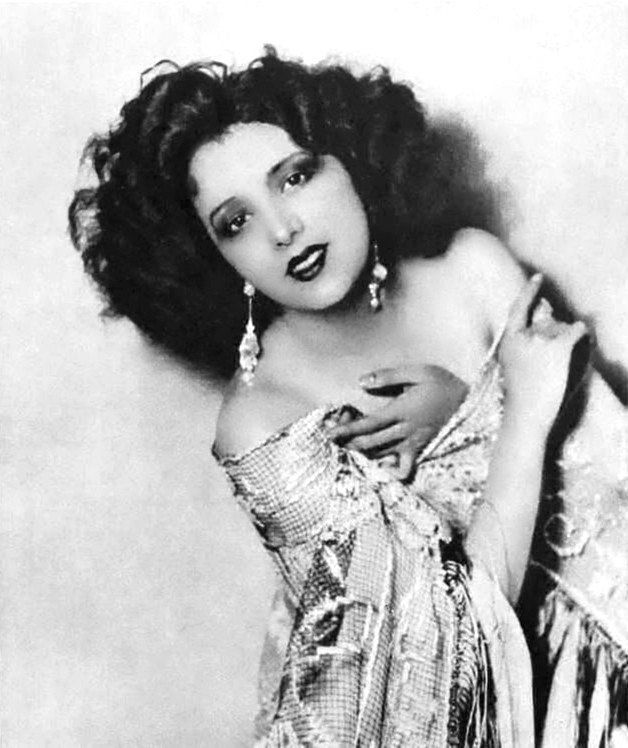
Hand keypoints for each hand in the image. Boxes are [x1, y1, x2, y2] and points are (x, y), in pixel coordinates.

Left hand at [327, 364, 467, 479]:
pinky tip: (378, 466)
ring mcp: (413, 443)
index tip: (330, 433)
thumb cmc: (443, 384)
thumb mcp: (419, 372)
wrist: (471, 402)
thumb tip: (362, 382)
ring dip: (362, 454)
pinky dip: (389, 471)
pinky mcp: (420, 450)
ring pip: (382, 455)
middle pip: (370, 442)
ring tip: (344, 450)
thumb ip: (389, 377)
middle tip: (330, 441)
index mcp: (402, 411)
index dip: (347, 429)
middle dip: (348, 443)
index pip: (368, 424)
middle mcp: (405, 430)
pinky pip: (404, 467)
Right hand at [499, 274, 587, 432]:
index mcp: (508, 341)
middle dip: (556, 335)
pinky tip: (583, 340)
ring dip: (568, 342)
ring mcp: (540, 339)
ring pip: (563, 328)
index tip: (538, 278)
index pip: (519, 309)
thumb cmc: (521, 398)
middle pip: (548, 322)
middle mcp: (522, 334)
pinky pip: (577, 330)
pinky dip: (584, 334)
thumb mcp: (513, 367)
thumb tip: (548, 320)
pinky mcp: (557, 346)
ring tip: (560, 368)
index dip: (529, 292)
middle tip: (553, 364)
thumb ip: (525, 344)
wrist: (526, 415)